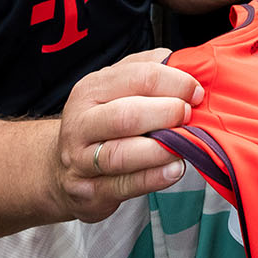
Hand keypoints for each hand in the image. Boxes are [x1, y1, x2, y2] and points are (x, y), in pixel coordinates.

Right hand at [51, 49, 202, 222]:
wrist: (61, 169)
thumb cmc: (102, 123)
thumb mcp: (117, 90)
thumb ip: (150, 72)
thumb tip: (190, 65)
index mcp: (92, 89)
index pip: (137, 77)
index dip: (174, 83)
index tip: (195, 92)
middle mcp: (81, 123)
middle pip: (126, 116)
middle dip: (166, 114)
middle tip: (188, 117)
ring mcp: (81, 160)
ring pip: (121, 154)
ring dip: (160, 150)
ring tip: (184, 146)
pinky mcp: (90, 192)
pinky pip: (125, 185)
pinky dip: (153, 178)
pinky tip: (174, 170)